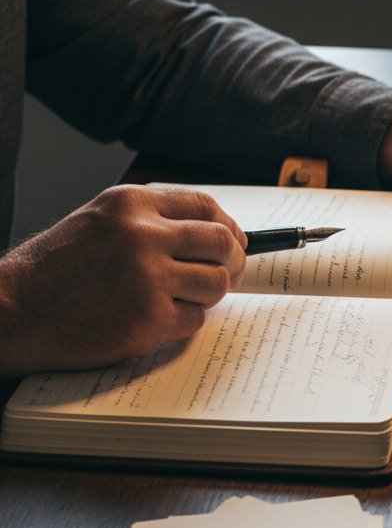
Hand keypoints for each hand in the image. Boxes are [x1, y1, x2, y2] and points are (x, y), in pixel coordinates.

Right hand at [0, 185, 246, 378]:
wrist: (14, 309)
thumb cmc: (57, 269)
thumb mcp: (100, 221)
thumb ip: (151, 219)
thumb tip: (217, 230)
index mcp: (131, 204)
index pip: (205, 206)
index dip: (229, 227)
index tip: (234, 242)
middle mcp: (142, 234)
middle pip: (222, 243)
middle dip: (234, 261)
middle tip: (229, 275)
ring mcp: (148, 277)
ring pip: (217, 283)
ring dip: (208, 295)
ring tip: (183, 299)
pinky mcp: (149, 317)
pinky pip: (196, 319)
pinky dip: (184, 322)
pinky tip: (157, 319)